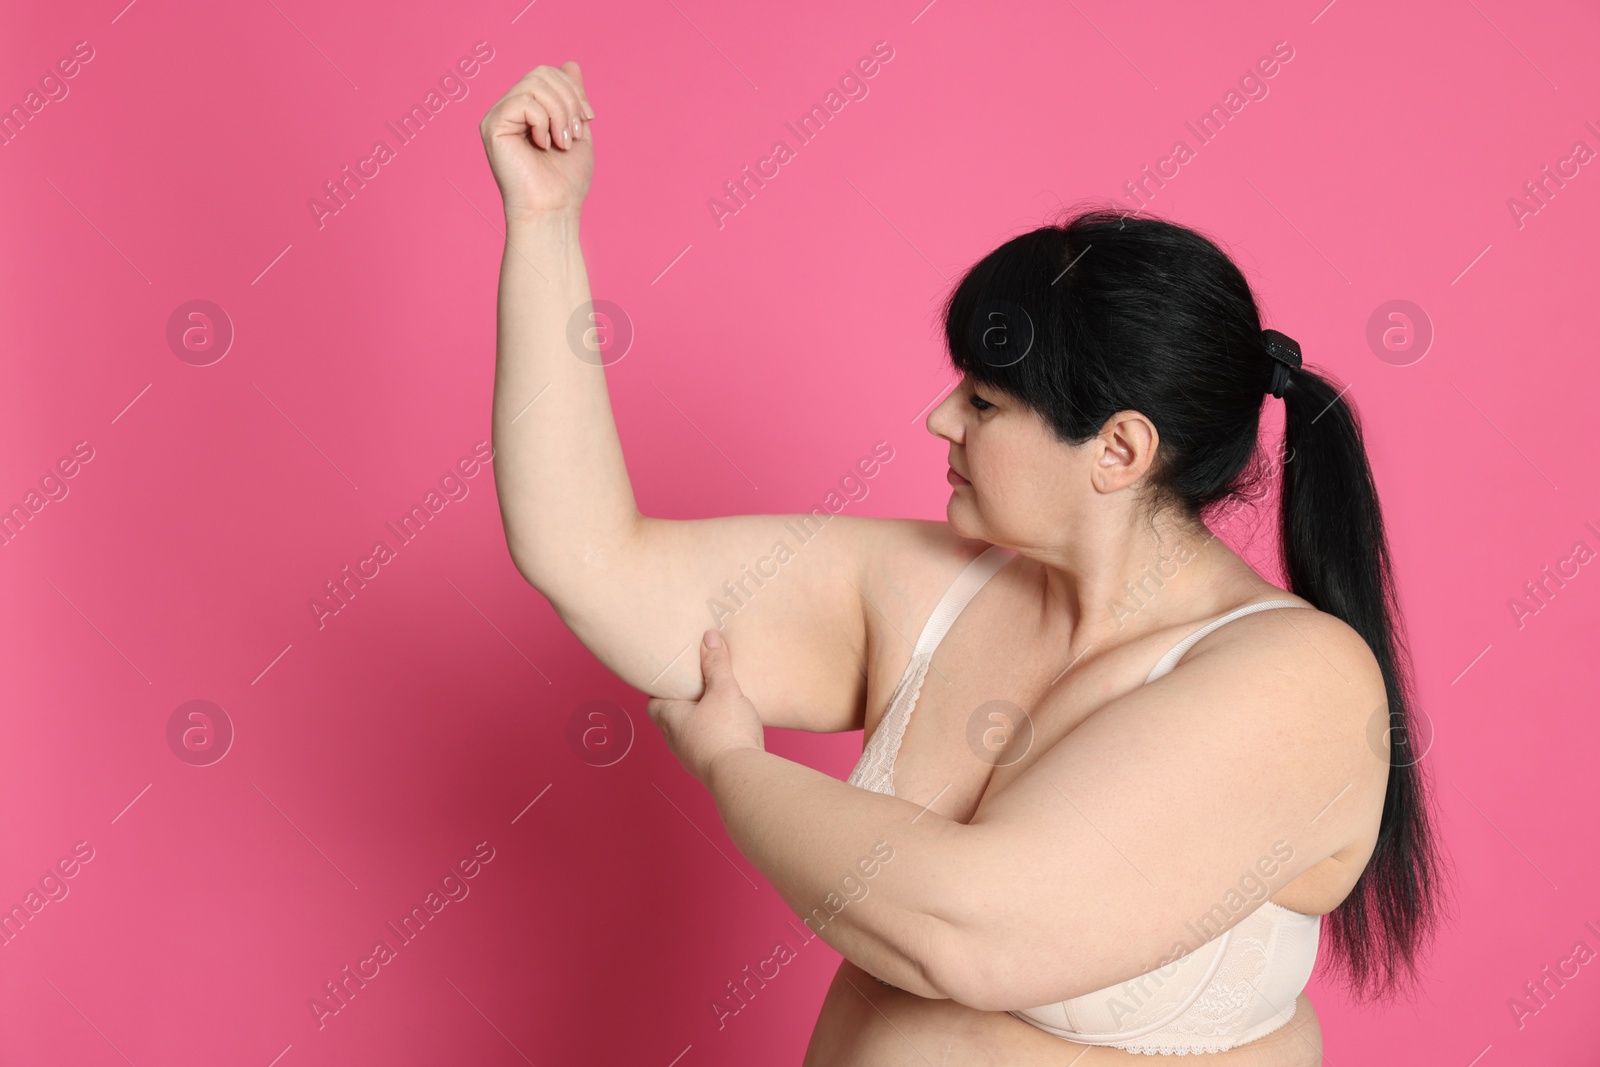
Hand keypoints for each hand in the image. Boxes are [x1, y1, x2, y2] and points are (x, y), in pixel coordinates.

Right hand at [479, 62, 595, 222]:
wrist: (554, 210)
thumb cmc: (565, 181)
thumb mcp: (576, 130)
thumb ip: (572, 98)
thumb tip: (571, 62)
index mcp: (527, 110)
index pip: (548, 74)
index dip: (574, 89)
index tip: (590, 119)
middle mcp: (508, 110)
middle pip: (541, 73)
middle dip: (569, 100)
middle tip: (576, 133)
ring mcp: (498, 117)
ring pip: (534, 84)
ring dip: (560, 113)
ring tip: (564, 142)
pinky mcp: (492, 126)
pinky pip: (523, 101)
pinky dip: (543, 122)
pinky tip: (544, 145)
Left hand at [647, 630, 765, 787]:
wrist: (741, 776)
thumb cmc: (726, 732)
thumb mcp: (723, 690)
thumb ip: (716, 664)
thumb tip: (709, 637)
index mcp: (670, 719)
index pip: (653, 702)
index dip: (661, 689)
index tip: (672, 676)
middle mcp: (675, 740)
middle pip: (669, 718)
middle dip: (681, 703)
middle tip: (696, 685)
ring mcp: (691, 757)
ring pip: (688, 734)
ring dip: (698, 721)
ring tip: (715, 705)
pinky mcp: (710, 767)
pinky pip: (705, 747)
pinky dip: (713, 736)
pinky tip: (730, 728)